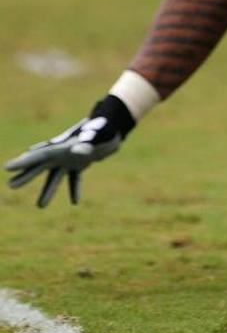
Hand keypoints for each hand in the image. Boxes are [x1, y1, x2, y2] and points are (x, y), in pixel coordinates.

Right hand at [6, 96, 135, 206]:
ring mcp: (68, 160)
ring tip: (40, 206)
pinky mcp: (79, 164)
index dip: (23, 162)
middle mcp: (60, 154)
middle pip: (40, 167)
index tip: (8, 167)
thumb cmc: (102, 129)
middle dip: (26, 176)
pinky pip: (74, 179)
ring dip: (48, 191)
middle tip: (11, 186)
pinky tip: (75, 202)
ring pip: (55, 178)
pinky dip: (74, 189)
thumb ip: (86, 143)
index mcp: (60, 146)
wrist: (112, 125)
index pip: (38, 155)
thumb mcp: (94, 136)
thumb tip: (77, 151)